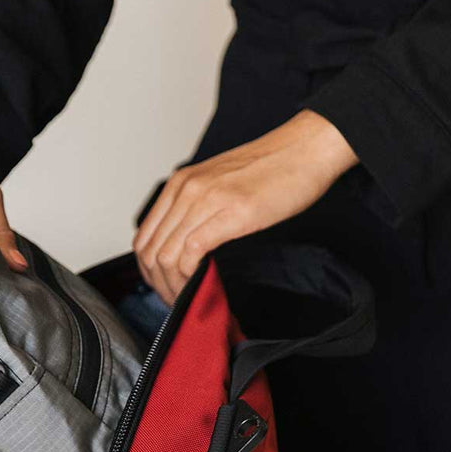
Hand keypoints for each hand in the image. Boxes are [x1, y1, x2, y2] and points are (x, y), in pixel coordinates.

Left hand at [134, 110, 356, 301]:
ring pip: (167, 255)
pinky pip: (192, 252)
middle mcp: (186, 189)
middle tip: (175, 302)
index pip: (144, 236)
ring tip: (189, 300)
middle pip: (151, 250)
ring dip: (174, 286)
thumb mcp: (221, 186)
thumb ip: (199, 210)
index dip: (148, 271)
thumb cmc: (273, 169)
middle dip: (159, 285)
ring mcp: (206, 199)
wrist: (306, 148)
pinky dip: (192, 277)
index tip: (163, 287)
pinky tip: (203, 285)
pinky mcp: (231, 213)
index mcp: (181, 183)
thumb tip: (188, 248)